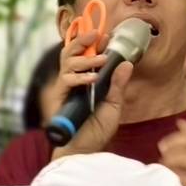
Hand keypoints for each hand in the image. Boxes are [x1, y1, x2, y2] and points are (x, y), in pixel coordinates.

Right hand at [51, 42, 133, 156]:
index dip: (94, 43)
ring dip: (85, 56)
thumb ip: (118, 85)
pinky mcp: (59, 96)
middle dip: (83, 41)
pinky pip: (66, 79)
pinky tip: (93, 78)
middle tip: (97, 35)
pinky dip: (80, 76)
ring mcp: (65, 87)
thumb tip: (126, 63)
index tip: (107, 36)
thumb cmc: (96, 130)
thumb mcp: (113, 106)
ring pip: (66, 61)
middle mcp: (74, 80)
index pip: (86, 55)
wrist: (83, 150)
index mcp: (86, 80)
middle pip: (71, 52)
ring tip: (101, 59)